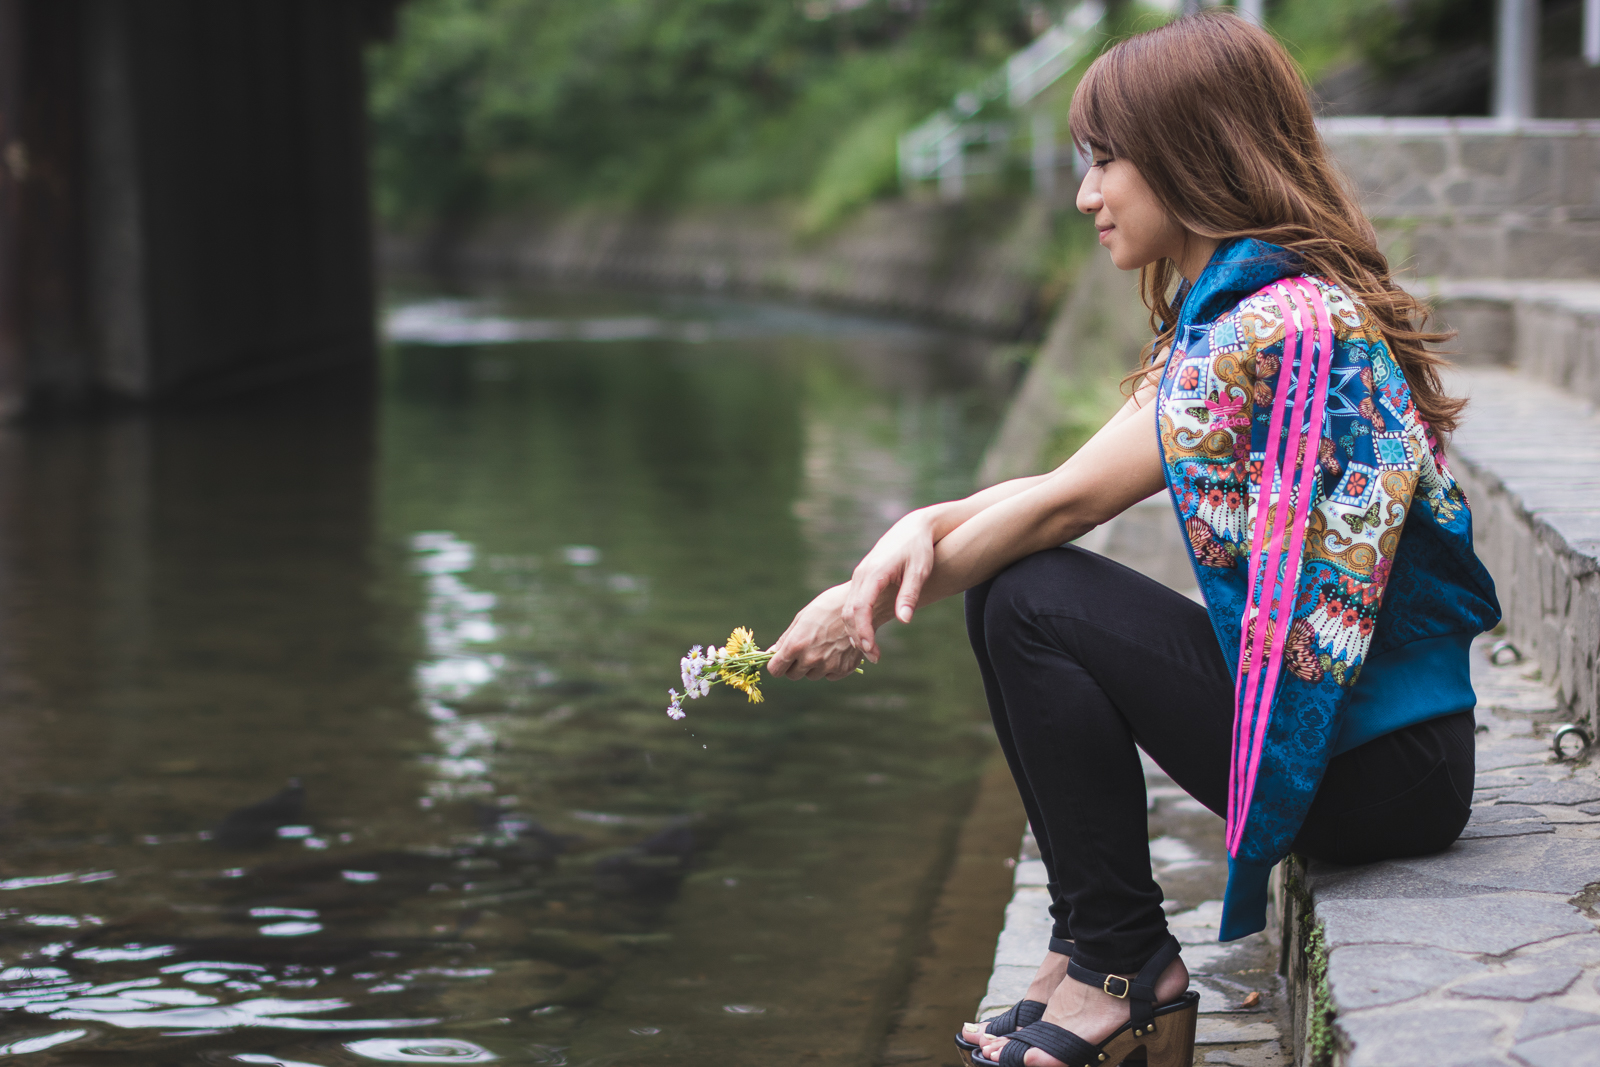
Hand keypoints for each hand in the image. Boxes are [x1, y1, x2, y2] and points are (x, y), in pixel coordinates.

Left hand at [766, 585, 864, 680]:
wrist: (861, 607)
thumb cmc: (827, 607)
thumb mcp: (802, 618)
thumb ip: (785, 639)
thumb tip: (770, 653)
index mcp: (797, 644)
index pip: (776, 669)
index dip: (777, 664)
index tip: (780, 659)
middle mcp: (811, 659)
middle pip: (793, 675)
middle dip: (794, 665)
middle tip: (804, 649)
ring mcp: (829, 666)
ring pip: (812, 675)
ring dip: (813, 666)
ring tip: (823, 645)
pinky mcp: (844, 669)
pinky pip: (829, 675)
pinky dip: (830, 667)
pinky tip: (836, 649)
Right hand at [842, 510, 934, 661]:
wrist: (913, 528)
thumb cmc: (919, 548)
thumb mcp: (919, 571)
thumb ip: (909, 596)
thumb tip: (904, 620)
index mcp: (874, 573)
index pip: (860, 608)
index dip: (863, 631)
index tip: (870, 650)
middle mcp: (861, 574)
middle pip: (849, 611)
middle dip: (858, 636)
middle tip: (873, 657)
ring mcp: (859, 576)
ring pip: (848, 608)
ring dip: (856, 631)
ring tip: (871, 651)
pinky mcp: (862, 578)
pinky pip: (853, 603)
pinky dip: (856, 621)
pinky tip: (867, 634)